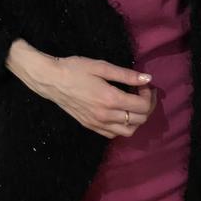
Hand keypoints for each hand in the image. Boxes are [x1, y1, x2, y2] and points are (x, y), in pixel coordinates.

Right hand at [6, 40, 156, 138]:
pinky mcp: (90, 126)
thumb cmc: (75, 69)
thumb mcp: (101, 66)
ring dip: (137, 120)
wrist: (51, 80)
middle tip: (143, 93)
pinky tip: (120, 114)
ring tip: (133, 105)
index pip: (143, 106)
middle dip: (147, 106)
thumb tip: (147, 79)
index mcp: (111, 99)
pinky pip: (113, 134)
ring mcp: (97, 124)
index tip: (144, 84)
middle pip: (139, 120)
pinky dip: (122, 127)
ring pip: (128, 131)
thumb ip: (126, 74)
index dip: (149, 95)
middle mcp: (106, 116)